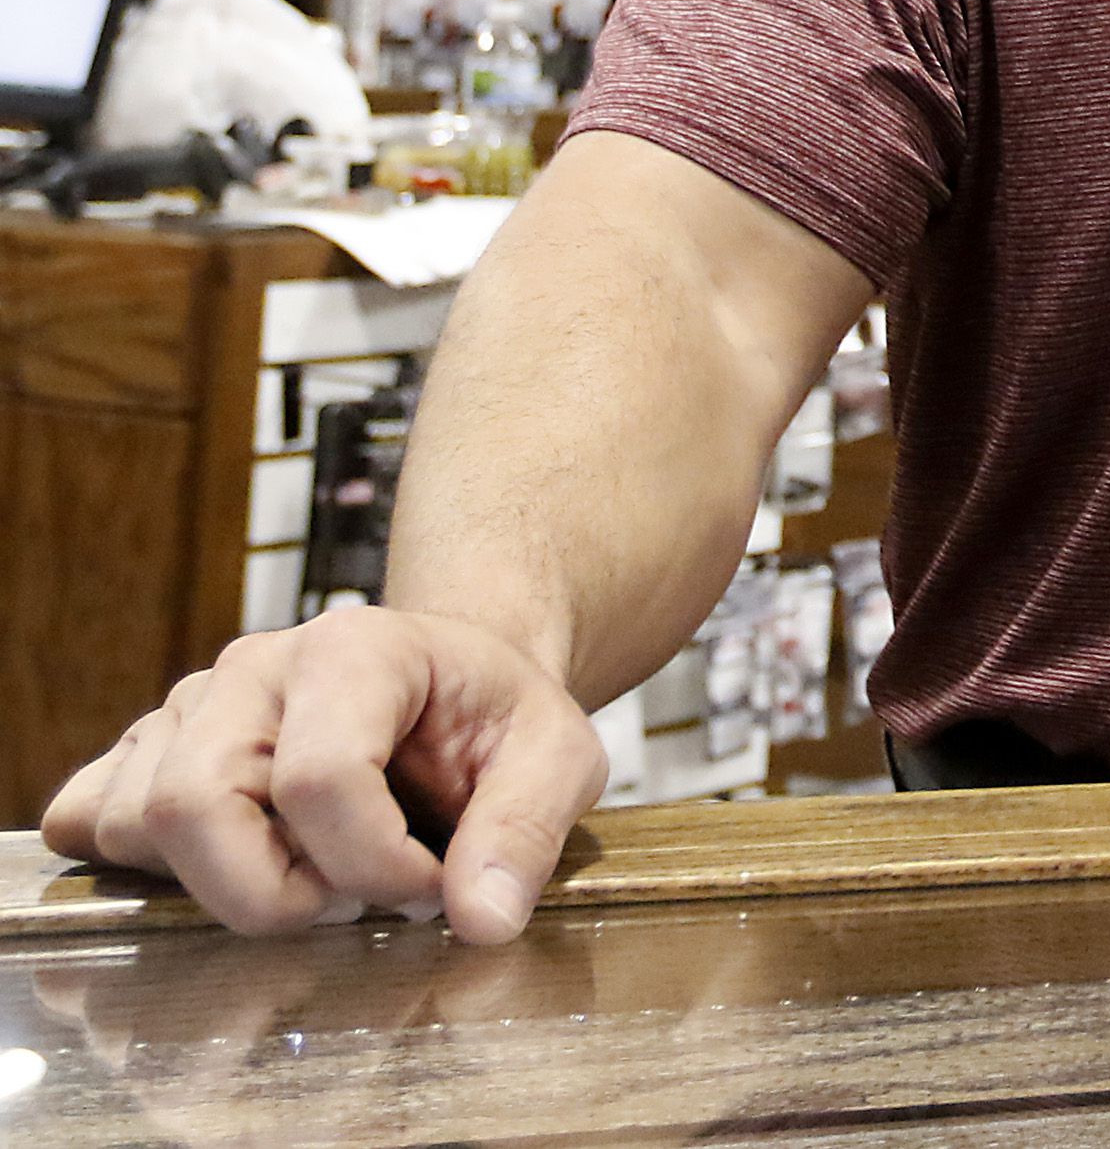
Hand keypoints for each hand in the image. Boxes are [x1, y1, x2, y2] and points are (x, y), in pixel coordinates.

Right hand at [38, 606, 606, 941]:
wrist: (452, 683)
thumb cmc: (494, 719)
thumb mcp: (558, 756)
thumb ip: (527, 831)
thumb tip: (482, 921)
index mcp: (355, 649)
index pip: (321, 778)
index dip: (374, 866)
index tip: (427, 888)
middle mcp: (254, 670)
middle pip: (194, 804)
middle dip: (272, 893)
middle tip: (350, 901)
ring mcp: (189, 707)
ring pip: (137, 824)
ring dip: (220, 883)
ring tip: (306, 871)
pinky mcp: (145, 752)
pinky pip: (89, 820)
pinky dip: (142, 867)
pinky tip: (233, 860)